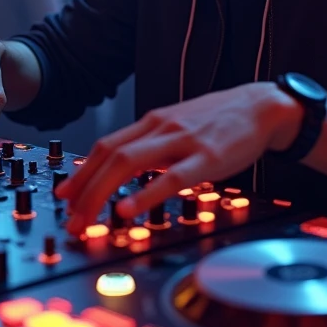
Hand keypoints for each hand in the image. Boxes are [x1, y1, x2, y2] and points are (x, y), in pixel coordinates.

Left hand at [57, 82, 301, 235]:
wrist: (262, 106)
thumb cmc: (221, 121)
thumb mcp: (180, 125)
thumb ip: (154, 144)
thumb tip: (125, 168)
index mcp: (154, 122)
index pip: (106, 146)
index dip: (81, 172)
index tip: (65, 195)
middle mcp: (161, 128)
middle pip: (110, 156)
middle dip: (84, 189)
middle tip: (70, 219)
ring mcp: (182, 141)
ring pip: (129, 163)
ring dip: (101, 193)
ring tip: (87, 219)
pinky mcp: (206, 158)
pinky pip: (170, 178)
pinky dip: (144, 194)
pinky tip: (128, 209)